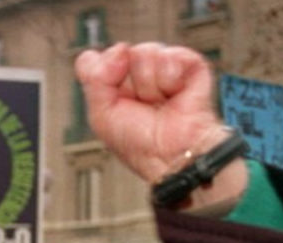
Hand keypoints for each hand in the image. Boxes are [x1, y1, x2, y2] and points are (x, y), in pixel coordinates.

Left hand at [75, 42, 244, 198]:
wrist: (172, 153)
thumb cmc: (139, 142)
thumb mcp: (101, 115)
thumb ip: (96, 78)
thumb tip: (119, 49)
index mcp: (112, 84)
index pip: (93, 59)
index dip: (99, 72)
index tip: (109, 94)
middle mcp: (135, 73)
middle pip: (121, 52)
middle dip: (127, 84)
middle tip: (139, 105)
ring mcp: (162, 67)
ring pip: (146, 52)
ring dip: (149, 85)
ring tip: (158, 102)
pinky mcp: (188, 64)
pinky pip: (172, 54)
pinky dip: (170, 79)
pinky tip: (174, 94)